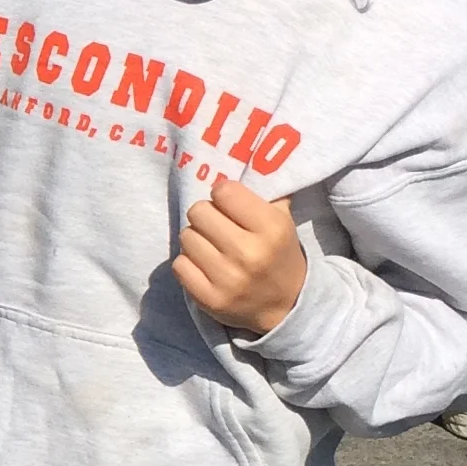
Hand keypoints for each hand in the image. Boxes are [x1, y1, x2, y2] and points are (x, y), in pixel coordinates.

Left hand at [173, 173, 305, 336]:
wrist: (287, 307)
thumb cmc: (279, 254)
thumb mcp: (283, 220)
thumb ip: (263, 191)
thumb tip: (240, 158)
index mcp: (271, 228)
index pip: (223, 191)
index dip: (224, 195)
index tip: (230, 205)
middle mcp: (248, 253)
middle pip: (198, 211)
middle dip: (207, 216)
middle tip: (219, 228)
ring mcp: (227, 279)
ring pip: (186, 236)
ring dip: (197, 239)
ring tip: (214, 247)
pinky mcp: (209, 299)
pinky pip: (179, 265)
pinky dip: (189, 263)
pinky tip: (206, 266)